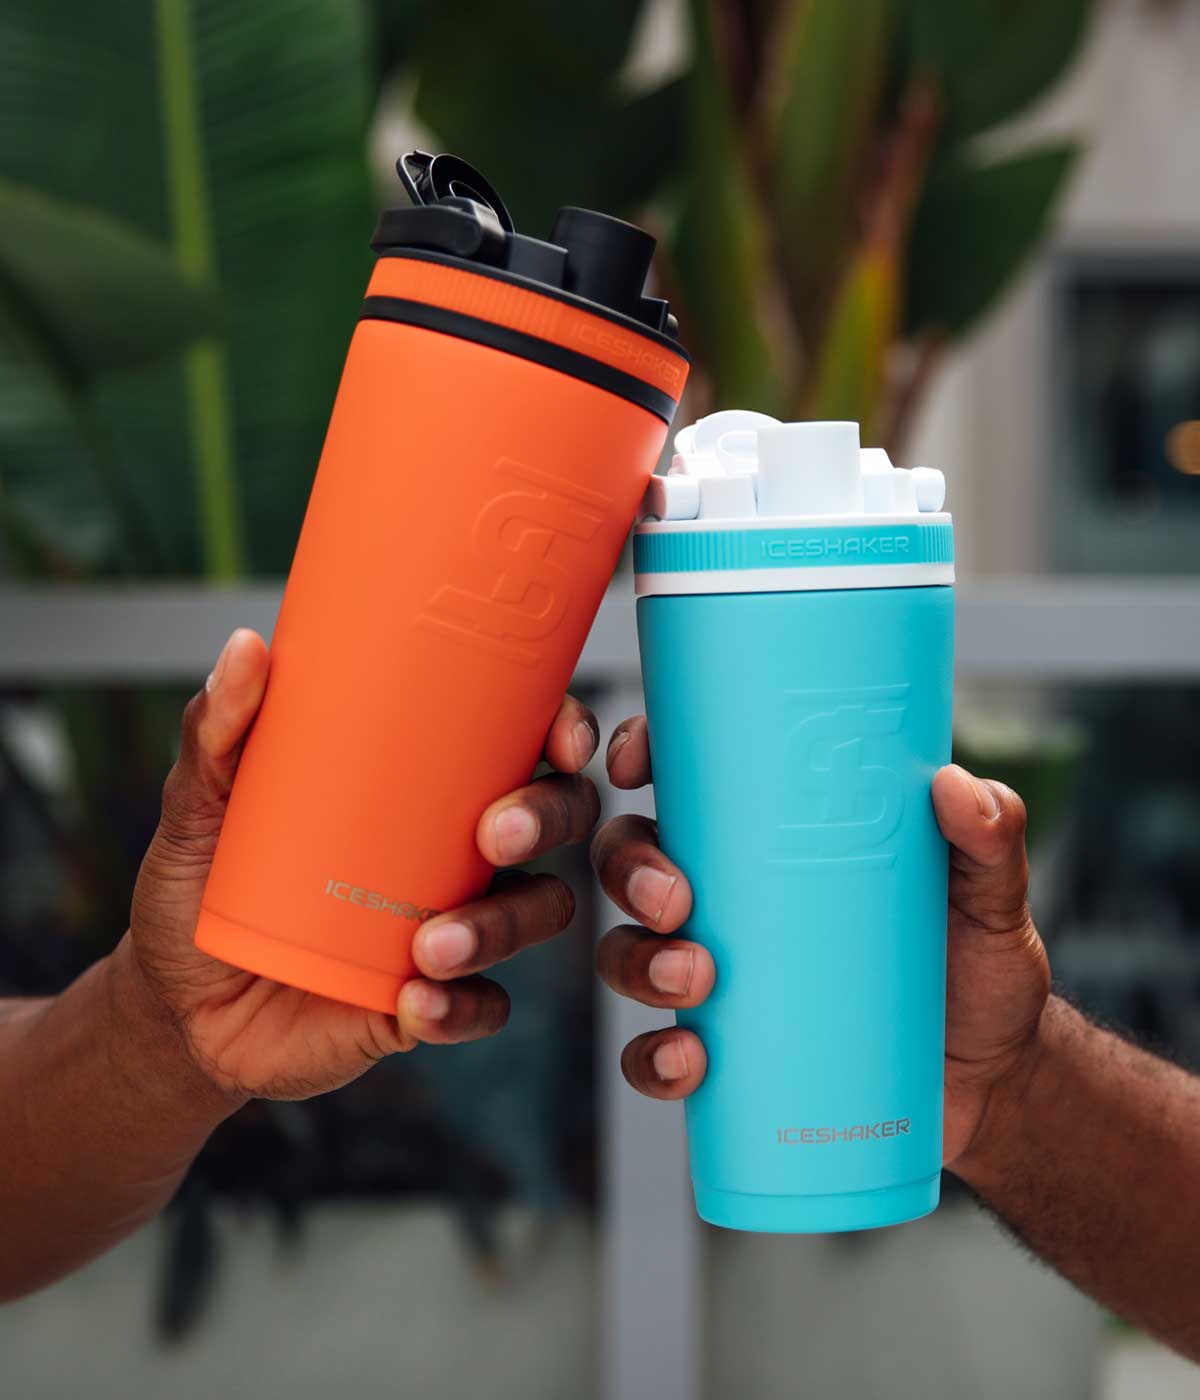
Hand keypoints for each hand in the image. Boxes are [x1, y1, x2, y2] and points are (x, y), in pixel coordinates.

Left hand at [121, 628, 599, 1107]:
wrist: (173, 1002)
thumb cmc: (205, 881)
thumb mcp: (202, 802)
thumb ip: (217, 730)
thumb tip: (244, 647)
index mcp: (432, 783)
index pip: (526, 739)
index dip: (566, 731)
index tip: (558, 738)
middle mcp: (462, 848)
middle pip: (559, 816)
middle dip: (547, 818)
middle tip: (492, 835)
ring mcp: (457, 924)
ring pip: (539, 911)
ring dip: (500, 926)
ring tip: (429, 949)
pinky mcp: (434, 1001)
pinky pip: (485, 1007)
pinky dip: (460, 1007)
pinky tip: (413, 1005)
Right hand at [590, 717, 1051, 1171]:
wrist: (995, 1082)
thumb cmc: (978, 967)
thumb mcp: (991, 896)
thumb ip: (991, 837)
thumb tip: (956, 788)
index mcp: (770, 837)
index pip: (682, 773)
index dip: (636, 753)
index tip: (637, 765)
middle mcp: (728, 897)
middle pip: (630, 858)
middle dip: (630, 870)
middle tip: (677, 901)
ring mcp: (718, 976)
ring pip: (626, 951)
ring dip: (637, 962)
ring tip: (696, 980)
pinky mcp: (727, 1054)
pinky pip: (652, 1056)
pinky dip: (651, 1061)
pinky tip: (687, 1063)